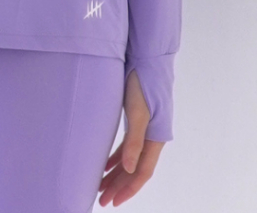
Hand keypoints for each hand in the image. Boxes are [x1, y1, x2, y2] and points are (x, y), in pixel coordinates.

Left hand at [96, 68, 165, 205]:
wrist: (146, 57)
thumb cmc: (143, 82)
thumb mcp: (137, 112)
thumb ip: (134, 141)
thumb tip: (128, 169)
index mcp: (156, 137)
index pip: (142, 171)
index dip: (128, 188)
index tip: (114, 202)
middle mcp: (152, 136)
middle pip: (135, 168)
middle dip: (119, 186)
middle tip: (102, 201)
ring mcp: (144, 128)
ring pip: (130, 158)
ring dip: (116, 173)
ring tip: (100, 188)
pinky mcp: (136, 119)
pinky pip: (126, 145)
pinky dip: (116, 157)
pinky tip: (105, 165)